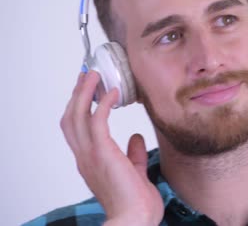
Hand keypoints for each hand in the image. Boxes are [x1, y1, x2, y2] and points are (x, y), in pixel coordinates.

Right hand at [60, 71, 163, 225]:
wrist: (134, 219)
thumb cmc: (135, 204)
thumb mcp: (135, 172)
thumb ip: (134, 154)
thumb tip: (137, 137)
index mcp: (90, 161)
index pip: (77, 129)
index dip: (79, 107)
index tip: (88, 90)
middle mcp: (85, 156)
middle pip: (71, 118)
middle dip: (77, 94)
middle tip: (87, 75)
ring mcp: (91, 155)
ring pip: (78, 116)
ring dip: (85, 92)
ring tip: (94, 74)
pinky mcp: (102, 153)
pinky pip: (98, 122)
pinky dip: (103, 104)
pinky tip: (113, 92)